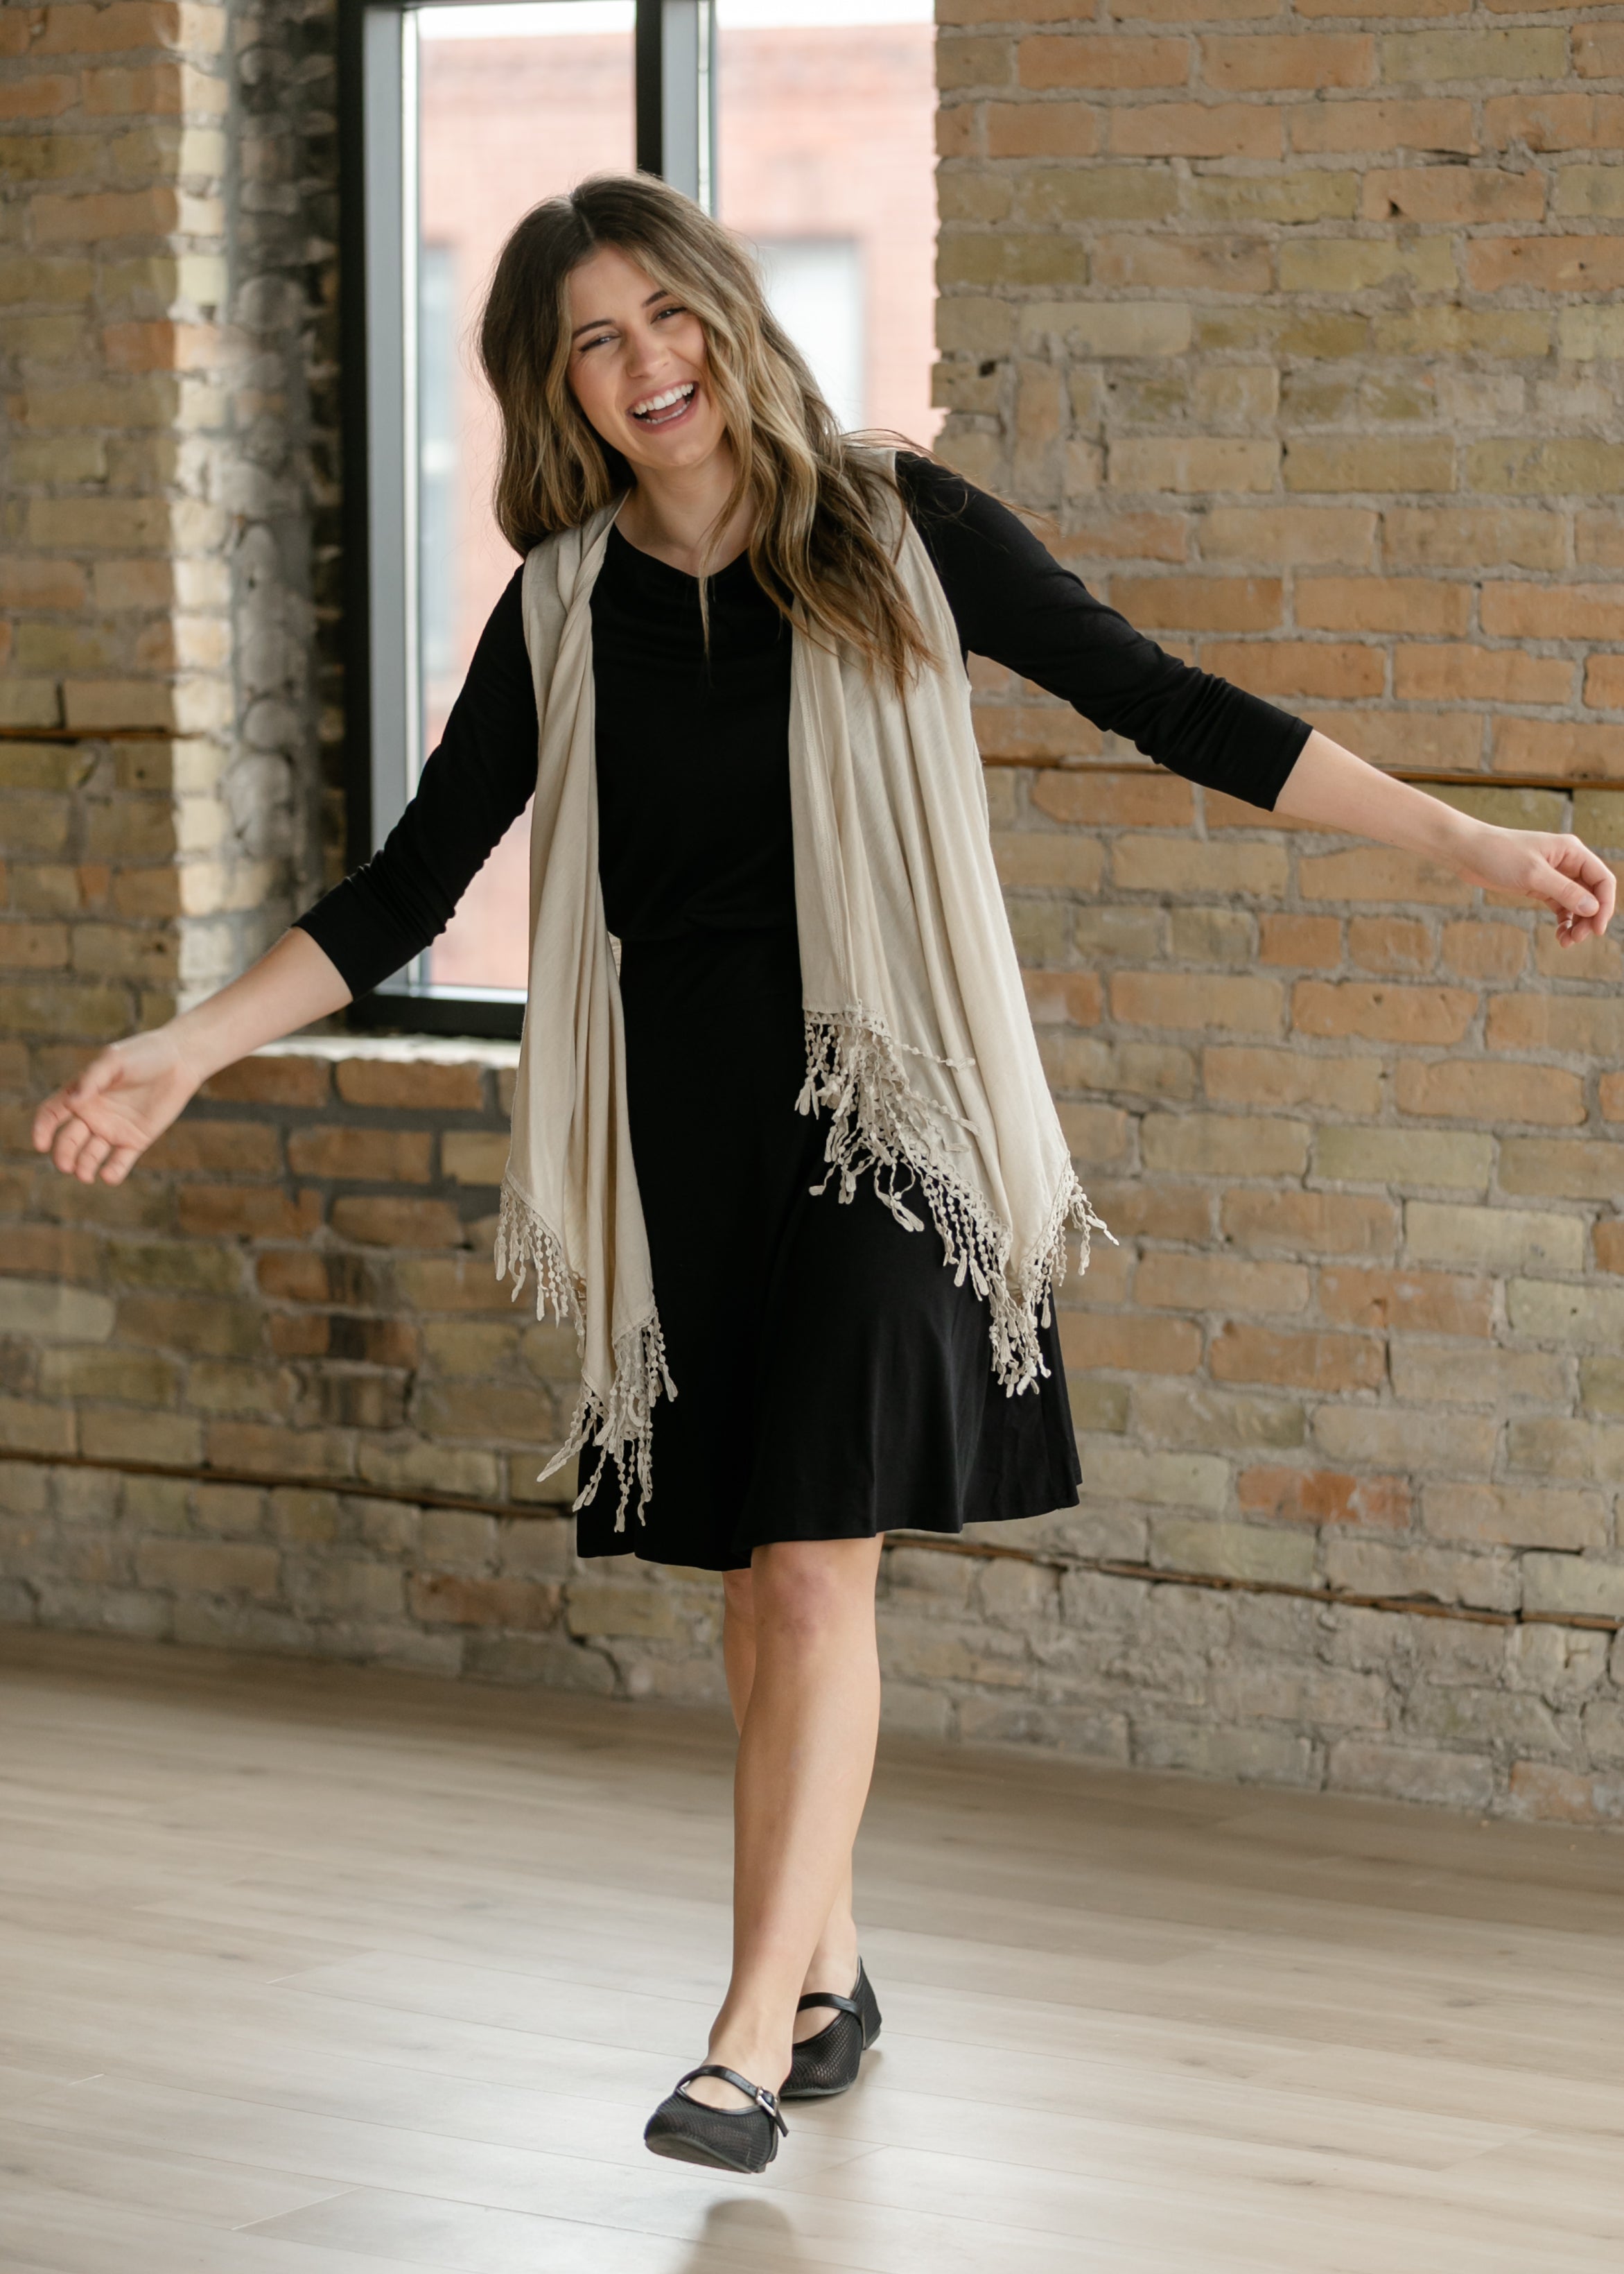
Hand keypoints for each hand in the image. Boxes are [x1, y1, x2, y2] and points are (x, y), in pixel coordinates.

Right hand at [33, 1026, 205, 1185]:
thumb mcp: (114, 1060)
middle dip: (64, 1155)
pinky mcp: (136, 1140)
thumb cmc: (143, 1054)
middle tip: (66, 1166)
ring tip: (85, 1175)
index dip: (42, 1130)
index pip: (51, 1115)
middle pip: (69, 1140)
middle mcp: (93, 1115)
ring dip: (84, 1167)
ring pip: (91, 1155)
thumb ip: (92, 1079)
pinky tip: (109, 1176)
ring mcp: (113, 1129)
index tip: (41, 1144)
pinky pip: (120, 1162)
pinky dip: (113, 1172)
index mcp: (81, 1094)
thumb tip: (72, 1101)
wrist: (180, 1061)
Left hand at [1451, 825, 1616, 945]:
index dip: (1605, 905)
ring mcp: (1554, 875)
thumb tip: (1592, 908)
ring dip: (1576, 923)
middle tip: (1577, 939)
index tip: (1597, 929)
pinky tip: (1560, 935)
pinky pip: (1561, 906)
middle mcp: (1567, 862)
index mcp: (1572, 851)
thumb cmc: (1499, 854)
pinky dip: (1563, 921)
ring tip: (1566, 942)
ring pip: (1577, 903)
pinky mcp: (1539, 886)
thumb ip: (1564, 891)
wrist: (1467, 851)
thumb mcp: (1533, 874)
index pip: (1602, 879)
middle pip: (1592, 894)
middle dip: (1589, 918)